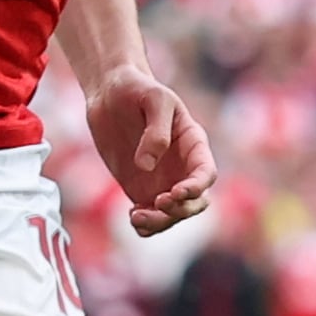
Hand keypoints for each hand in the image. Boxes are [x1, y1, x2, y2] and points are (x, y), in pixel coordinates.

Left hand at [86, 67, 215, 236]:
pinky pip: (150, 217)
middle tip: (158, 202)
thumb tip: (147, 166)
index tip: (175, 192)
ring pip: (173, 214)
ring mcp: (163, 181)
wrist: (110, 94)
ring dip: (161, 222)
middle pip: (195, 201)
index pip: (206, 173)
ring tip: (137, 215)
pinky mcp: (141, 189)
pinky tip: (133, 217)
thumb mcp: (152, 99)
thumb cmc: (136, 89)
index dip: (196, 187)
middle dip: (180, 209)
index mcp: (193, 144)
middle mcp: (182, 167)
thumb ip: (156, 131)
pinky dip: (145, 225)